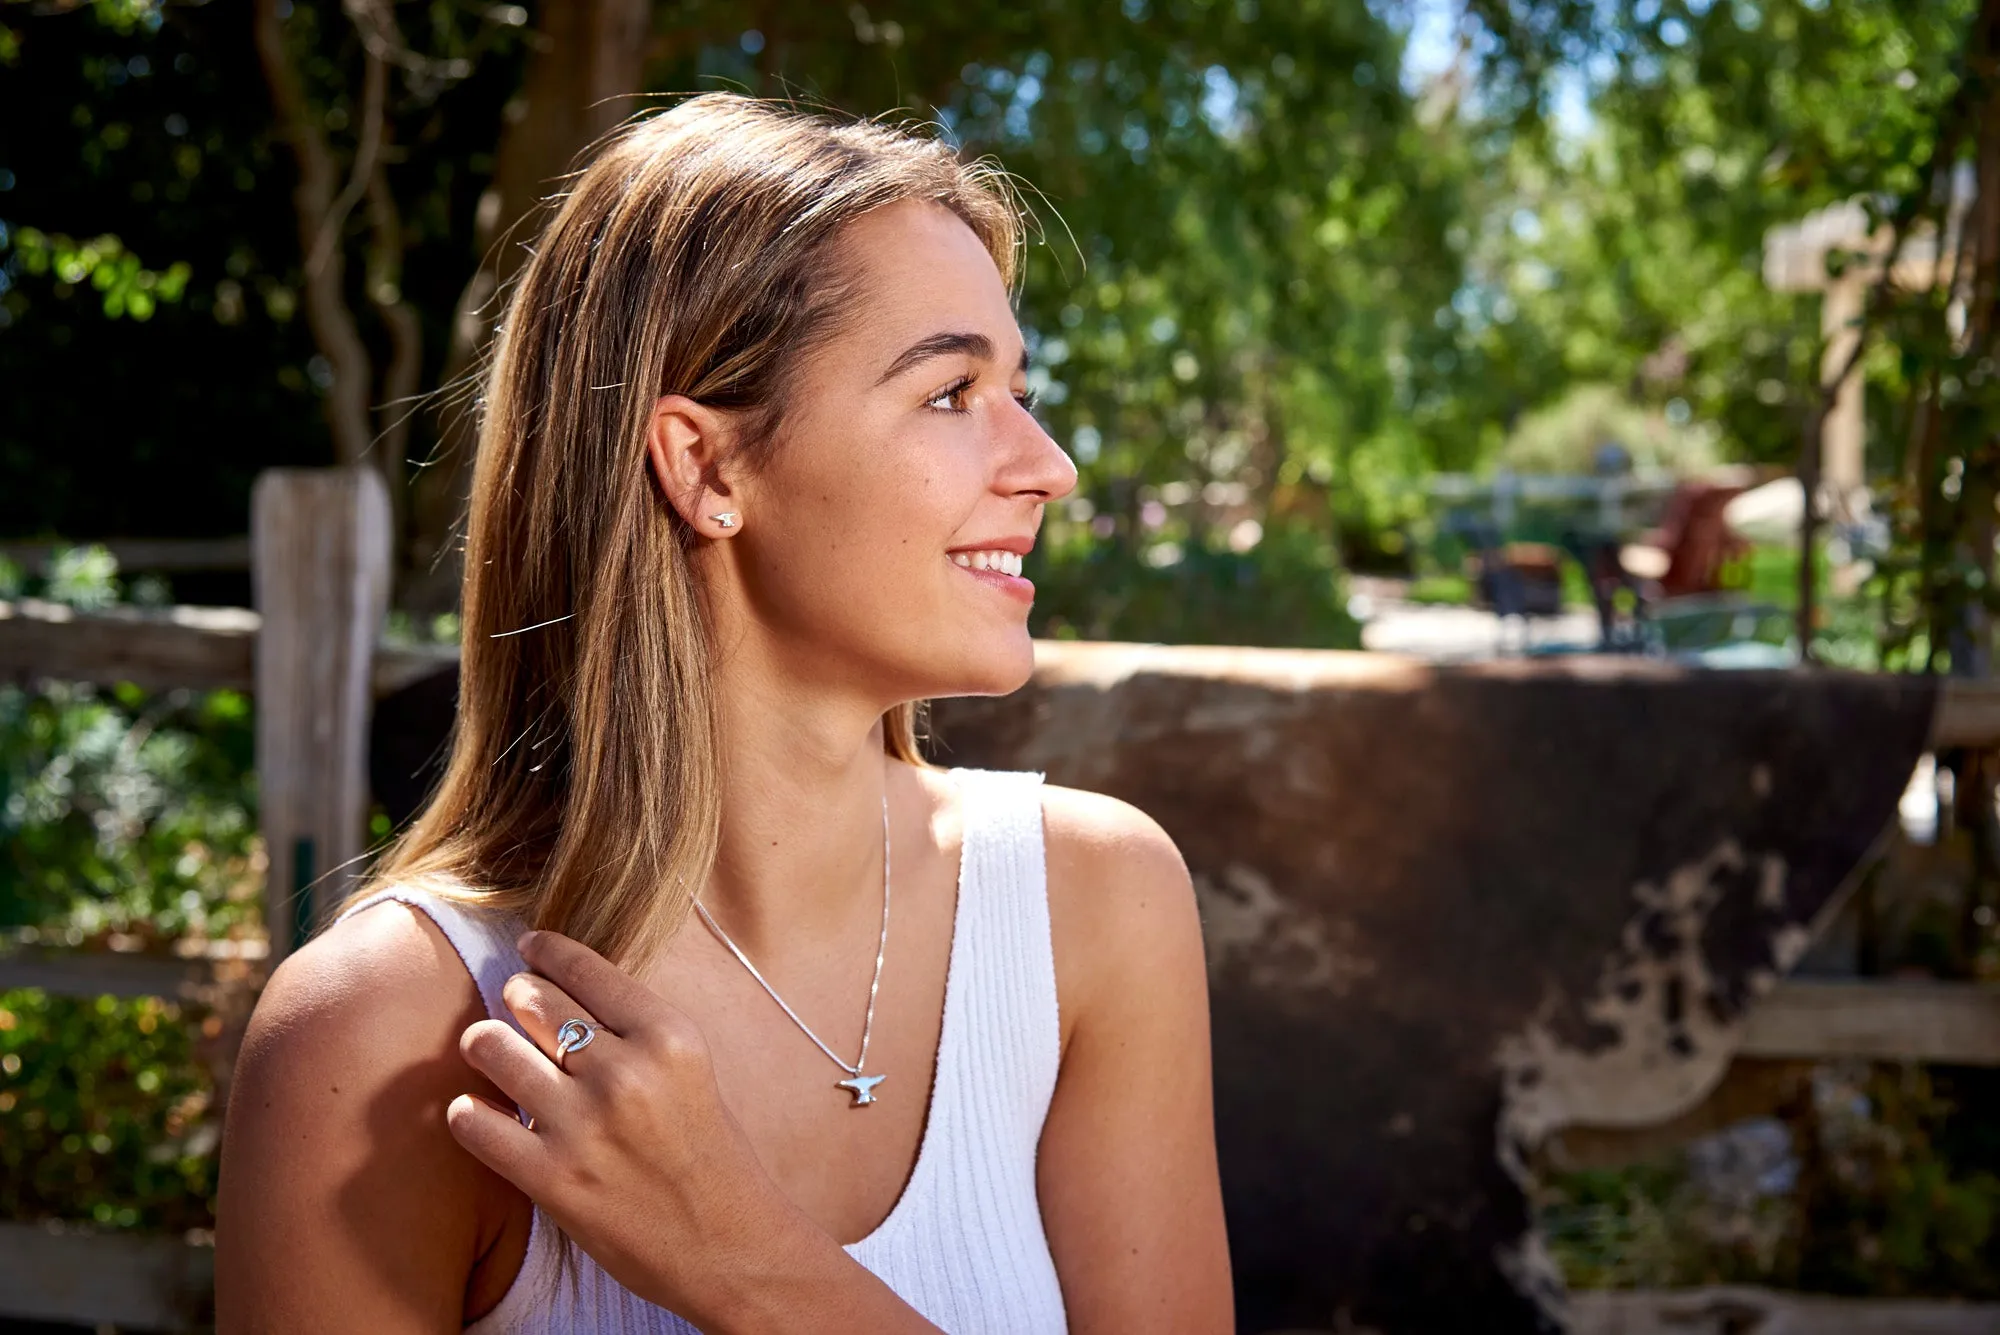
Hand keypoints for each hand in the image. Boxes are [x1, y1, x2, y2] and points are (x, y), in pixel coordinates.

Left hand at [445, 929, 812, 1326]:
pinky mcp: (552, 1179)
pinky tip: (485, 1115)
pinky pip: (474, 1123)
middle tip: (516, 1009)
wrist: (730, 1246)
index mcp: (669, 1036)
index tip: (529, 948)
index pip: (583, 969)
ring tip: (492, 1053)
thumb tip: (556, 986)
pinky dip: (470, 1114)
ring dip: (484, 1046)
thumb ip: (633, 1028)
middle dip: (515, 998)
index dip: (545, 951)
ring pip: (491, 1047)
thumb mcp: (688, 1068)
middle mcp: (625, 1073)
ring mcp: (584, 1127)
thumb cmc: (708, 1153)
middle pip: (530, 1000)